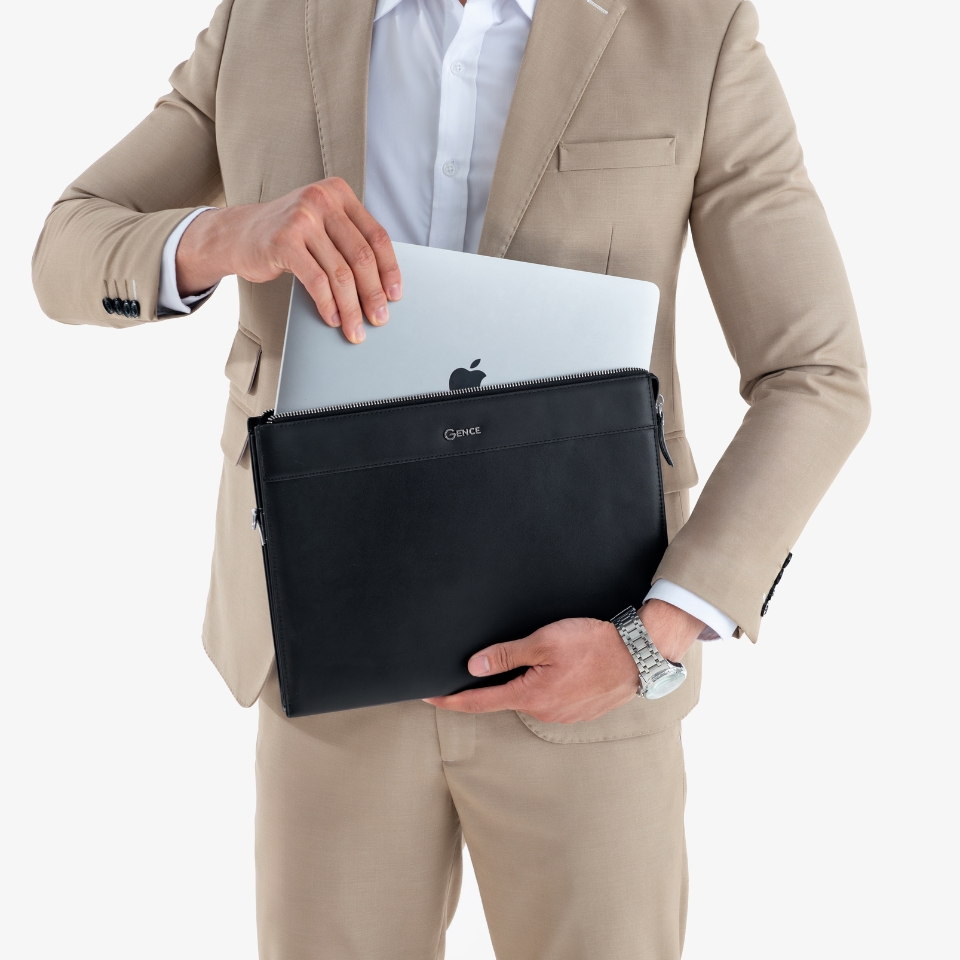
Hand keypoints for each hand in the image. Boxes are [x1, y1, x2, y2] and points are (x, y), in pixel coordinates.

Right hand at [175, 178, 401, 343]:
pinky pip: (317, 280)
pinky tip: (333, 318)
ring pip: (340, 273)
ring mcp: (302, 219)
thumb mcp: (321, 225)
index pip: (376, 236)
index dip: (390, 270)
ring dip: (351, 307)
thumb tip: (382, 285)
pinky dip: (328, 304)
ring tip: (356, 328)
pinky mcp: (284, 241)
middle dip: (373, 294)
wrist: (236, 233)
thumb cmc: (285, 234)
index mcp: (339, 193)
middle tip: (379, 318)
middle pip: (361, 256)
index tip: (395, 295)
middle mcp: (322, 200)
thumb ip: (348, 240)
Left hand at [424, 601, 703, 723]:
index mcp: (531, 696)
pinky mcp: (577, 709)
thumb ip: (506, 655)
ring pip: (527, 697)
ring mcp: (562, 714)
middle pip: (503, 699)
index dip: (450, 700)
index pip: (479, 703)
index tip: (427, 697)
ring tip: (525, 659)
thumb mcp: (545, 641)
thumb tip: (473, 668)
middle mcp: (544, 711)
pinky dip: (539, 685)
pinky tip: (550, 668)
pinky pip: (548, 698)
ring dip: (518, 682)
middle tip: (470, 668)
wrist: (639, 655)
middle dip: (486, 686)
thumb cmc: (593, 644)